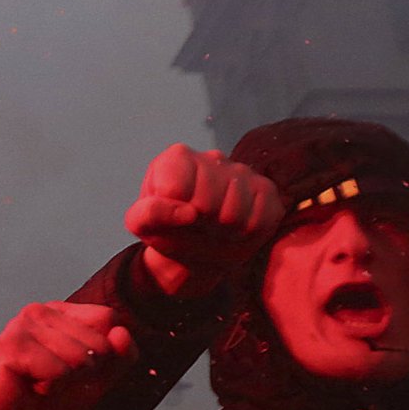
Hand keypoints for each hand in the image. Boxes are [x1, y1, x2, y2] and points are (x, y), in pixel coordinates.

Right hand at [0, 301, 136, 409]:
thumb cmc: (51, 399)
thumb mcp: (97, 379)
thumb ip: (119, 357)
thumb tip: (122, 333)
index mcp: (61, 312)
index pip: (108, 318)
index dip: (104, 354)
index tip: (76, 368)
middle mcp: (40, 310)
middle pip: (98, 342)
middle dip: (84, 372)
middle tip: (55, 380)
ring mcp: (23, 324)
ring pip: (80, 357)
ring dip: (66, 382)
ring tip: (42, 383)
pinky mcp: (11, 345)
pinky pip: (59, 371)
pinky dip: (51, 388)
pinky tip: (31, 387)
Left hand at [125, 143, 284, 299]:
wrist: (198, 252)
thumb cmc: (168, 231)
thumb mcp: (142, 224)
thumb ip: (150, 213)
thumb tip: (188, 212)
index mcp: (176, 159)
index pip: (176, 187)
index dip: (174, 212)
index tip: (174, 216)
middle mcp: (211, 157)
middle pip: (208, 202)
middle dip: (201, 224)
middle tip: (199, 227)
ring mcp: (242, 171)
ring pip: (235, 212)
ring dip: (224, 231)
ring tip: (216, 229)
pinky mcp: (266, 190)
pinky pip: (262, 218)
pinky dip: (248, 232)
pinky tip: (237, 229)